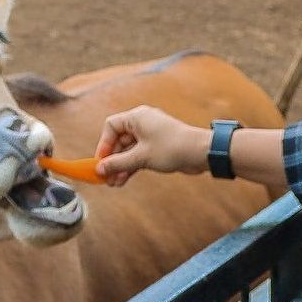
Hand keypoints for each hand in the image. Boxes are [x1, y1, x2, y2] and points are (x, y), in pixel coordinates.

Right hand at [93, 106, 210, 186]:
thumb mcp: (141, 157)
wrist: (201, 153)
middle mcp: (142, 123)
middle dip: (112, 160)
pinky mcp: (157, 146)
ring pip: (128, 150)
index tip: (100, 162)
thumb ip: (118, 163)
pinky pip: (138, 155)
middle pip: (118, 140)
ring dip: (121, 166)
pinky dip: (131, 166)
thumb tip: (99, 170)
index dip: (103, 145)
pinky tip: (124, 180)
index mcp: (137, 117)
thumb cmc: (172, 148)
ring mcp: (150, 135)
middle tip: (105, 178)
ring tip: (114, 183)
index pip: (111, 126)